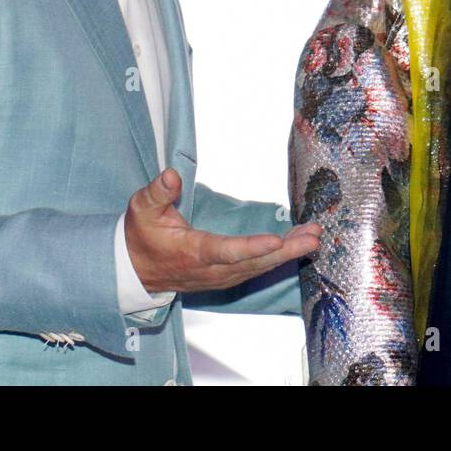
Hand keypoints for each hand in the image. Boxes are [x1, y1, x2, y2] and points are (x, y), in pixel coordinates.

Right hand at [124, 168, 321, 293]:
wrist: (136, 270)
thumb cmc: (142, 235)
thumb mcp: (142, 208)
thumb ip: (158, 192)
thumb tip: (171, 174)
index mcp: (193, 252)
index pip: (225, 251)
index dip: (251, 248)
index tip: (275, 240)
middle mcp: (212, 270)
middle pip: (254, 262)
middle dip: (286, 250)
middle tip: (313, 236)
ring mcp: (222, 276)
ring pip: (260, 267)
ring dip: (289, 253)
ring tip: (314, 236)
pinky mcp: (228, 276)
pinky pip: (258, 269)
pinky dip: (280, 258)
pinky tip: (298, 245)